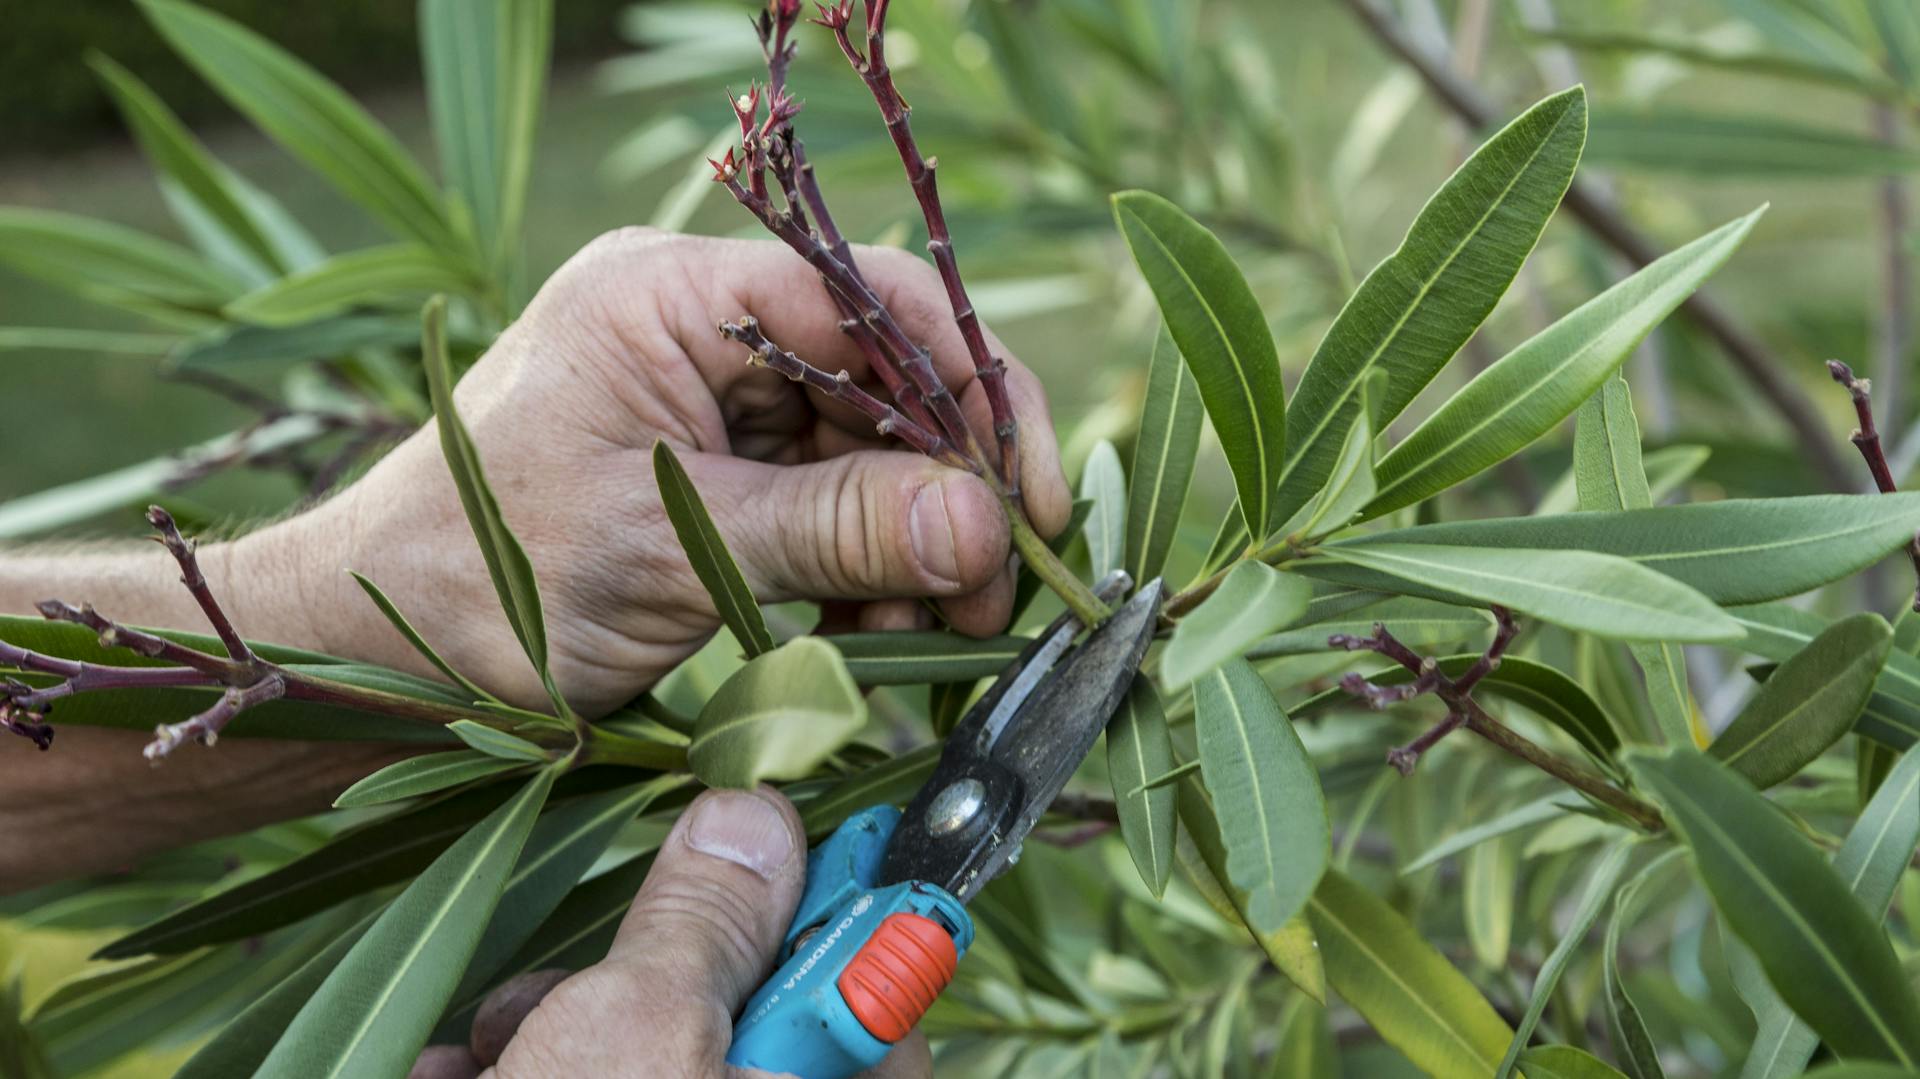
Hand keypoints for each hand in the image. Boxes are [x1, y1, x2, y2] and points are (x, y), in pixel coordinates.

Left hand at [237, 228, 1069, 713]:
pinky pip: (826, 500)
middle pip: (879, 376)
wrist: (378, 655)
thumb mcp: (674, 549)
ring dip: (914, 538)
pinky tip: (877, 630)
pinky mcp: (714, 468)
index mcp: (669, 294)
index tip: (1029, 488)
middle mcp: (697, 326)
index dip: (968, 385)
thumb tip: (985, 523)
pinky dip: (864, 566)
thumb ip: (834, 527)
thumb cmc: (487, 582)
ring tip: (939, 627)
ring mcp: (706, 398)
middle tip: (997, 583)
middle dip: (949, 483)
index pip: (864, 301)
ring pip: (864, 447)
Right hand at [407, 787, 931, 1078]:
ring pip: (657, 1066)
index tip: (737, 859)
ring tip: (485, 1056)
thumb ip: (705, 924)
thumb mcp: (633, 1032)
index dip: (801, 911)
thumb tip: (757, 820)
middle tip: (553, 1000)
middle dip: (634, 989)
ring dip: (558, 1043)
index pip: (875, 987)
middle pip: (746, 1025)